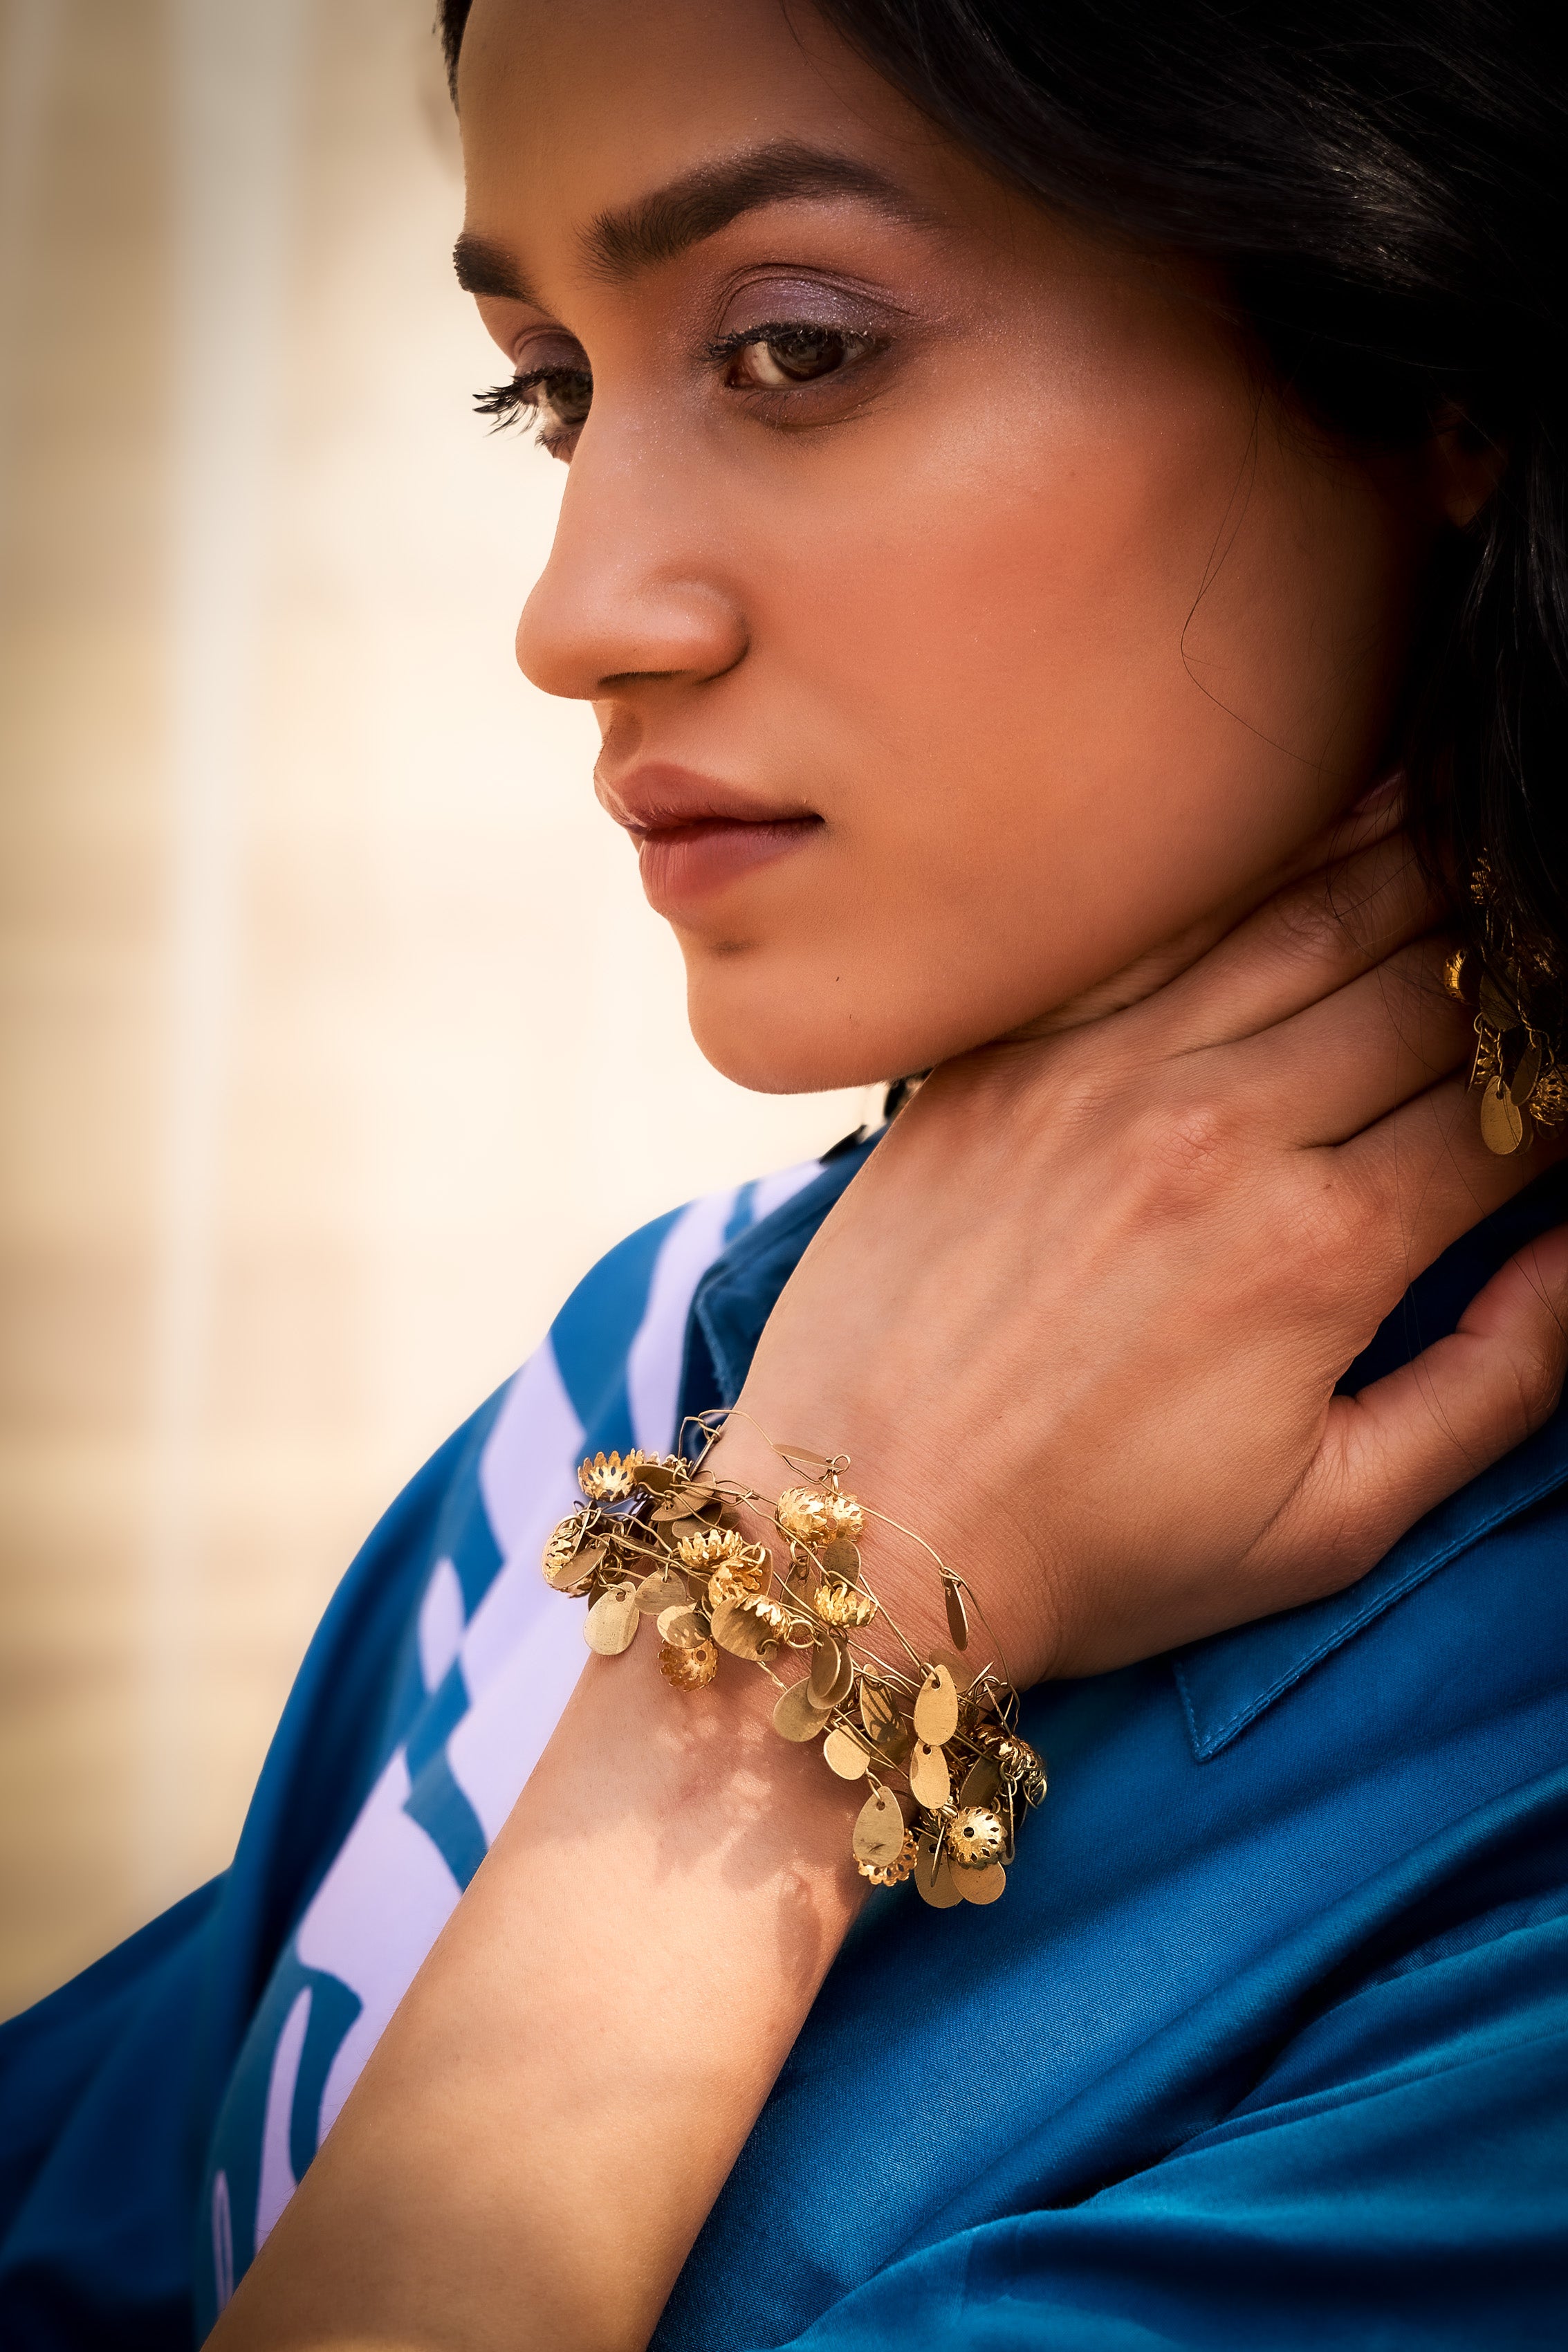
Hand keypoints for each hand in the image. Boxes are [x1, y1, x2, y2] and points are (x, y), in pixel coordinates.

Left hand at [724, 825, 1567, 1683]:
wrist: (858, 1531)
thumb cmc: (1096, 1551)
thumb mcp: (1332, 1523)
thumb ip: (1496, 1385)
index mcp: (1321, 1250)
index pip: (1508, 1110)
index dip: (1561, 1086)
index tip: (1558, 1084)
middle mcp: (1218, 1132)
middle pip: (1423, 986)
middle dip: (1511, 956)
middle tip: (1535, 937)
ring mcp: (1099, 1076)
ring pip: (1303, 917)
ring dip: (1412, 860)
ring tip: (1477, 822)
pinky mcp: (1007, 1058)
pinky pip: (1155, 927)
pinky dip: (1252, 868)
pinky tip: (1319, 818)